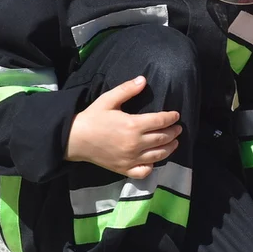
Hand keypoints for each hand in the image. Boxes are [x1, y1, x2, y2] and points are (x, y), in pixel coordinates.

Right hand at [65, 75, 181, 178]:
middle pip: (163, 138)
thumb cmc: (92, 118)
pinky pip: (144, 171)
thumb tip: (143, 80)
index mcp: (133, 125)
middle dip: (174, 132)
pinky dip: (152, 166)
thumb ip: (127, 89)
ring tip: (174, 142)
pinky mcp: (124, 169)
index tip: (176, 115)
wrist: (73, 140)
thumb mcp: (108, 100)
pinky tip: (154, 160)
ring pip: (158, 155)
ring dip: (170, 148)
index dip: (171, 117)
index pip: (161, 121)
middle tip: (178, 128)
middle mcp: (135, 143)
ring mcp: (130, 158)